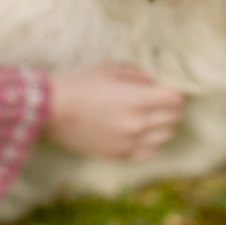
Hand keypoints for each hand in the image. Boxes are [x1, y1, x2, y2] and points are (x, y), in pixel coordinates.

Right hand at [45, 63, 183, 161]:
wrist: (50, 109)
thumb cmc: (78, 83)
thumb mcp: (110, 70)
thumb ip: (138, 75)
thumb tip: (155, 82)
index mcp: (136, 100)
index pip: (175, 99)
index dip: (175, 91)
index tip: (168, 87)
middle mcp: (137, 124)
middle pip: (174, 118)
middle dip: (171, 107)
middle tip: (160, 99)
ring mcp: (128, 143)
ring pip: (165, 137)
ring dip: (163, 125)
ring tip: (151, 116)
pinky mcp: (118, 155)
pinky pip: (149, 152)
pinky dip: (151, 142)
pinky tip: (141, 133)